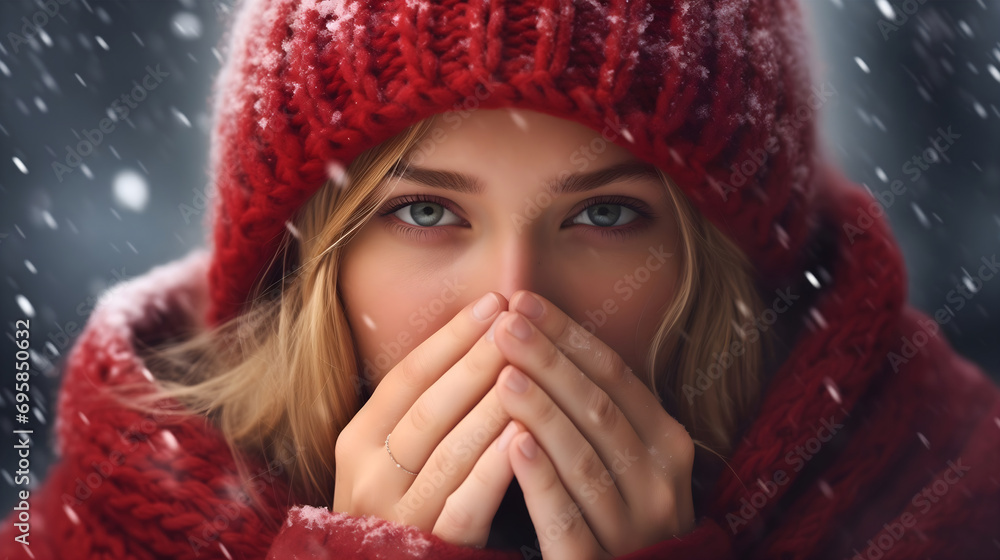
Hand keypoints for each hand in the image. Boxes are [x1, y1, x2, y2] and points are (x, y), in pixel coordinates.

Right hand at [332, 292, 526, 547]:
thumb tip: (476, 337)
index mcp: (357, 442)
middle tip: (518, 323)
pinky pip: (465, 505)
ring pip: (448, 451)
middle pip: (429, 407)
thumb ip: (424, 408)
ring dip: (491, 406)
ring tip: (528, 367)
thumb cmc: (404, 505)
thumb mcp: (392, 455)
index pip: (407, 376)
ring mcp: (395, 516)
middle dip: (477, 361)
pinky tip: (523, 437)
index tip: (494, 301)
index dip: (451, 336)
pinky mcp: (428, 550)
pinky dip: (493, 469)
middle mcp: (368, 476)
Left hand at [488, 291, 695, 558]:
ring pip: (584, 457)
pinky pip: (568, 516)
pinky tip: (513, 445)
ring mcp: (634, 525)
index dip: (568, 336)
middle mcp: (660, 480)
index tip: (524, 301)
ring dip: (543, 412)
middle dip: (549, 361)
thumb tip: (547, 337)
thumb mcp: (631, 457)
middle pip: (598, 408)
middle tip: (505, 324)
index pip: (615, 375)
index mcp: (667, 442)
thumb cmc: (619, 510)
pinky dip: (541, 478)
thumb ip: (601, 409)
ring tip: (503, 374)